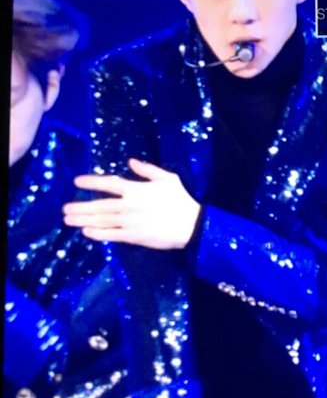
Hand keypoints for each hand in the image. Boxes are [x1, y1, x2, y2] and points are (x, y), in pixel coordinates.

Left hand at [63, 158, 200, 249]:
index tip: (77, 181)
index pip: (108, 183)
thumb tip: (131, 161)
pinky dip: (98, 233)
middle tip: (64, 208)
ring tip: (68, 220)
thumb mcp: (167, 178)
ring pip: (102, 220)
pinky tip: (86, 232)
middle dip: (80, 206)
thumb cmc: (180, 200)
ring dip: (83, 220)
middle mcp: (129, 205)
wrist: (191, 225)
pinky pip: (112, 235)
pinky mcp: (134, 236)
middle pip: (99, 205)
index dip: (91, 181)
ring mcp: (130, 222)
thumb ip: (147, 169)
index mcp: (136, 189)